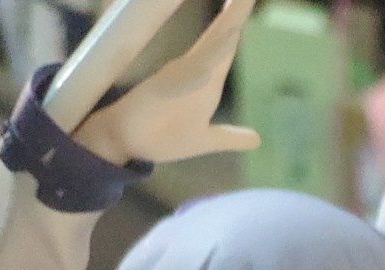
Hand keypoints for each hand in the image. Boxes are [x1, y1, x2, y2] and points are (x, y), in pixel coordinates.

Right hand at [77, 0, 259, 165]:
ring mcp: (182, 74)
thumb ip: (229, 137)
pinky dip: (211, 55)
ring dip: (231, 20)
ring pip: (214, 43)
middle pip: (225, 32)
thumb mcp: (204, 140)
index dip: (239, 14)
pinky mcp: (167, 85)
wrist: (126, 141)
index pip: (228, 40)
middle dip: (238, 9)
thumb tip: (257, 139)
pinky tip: (229, 36)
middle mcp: (197, 69)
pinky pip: (194, 68)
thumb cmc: (164, 137)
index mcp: (209, 79)